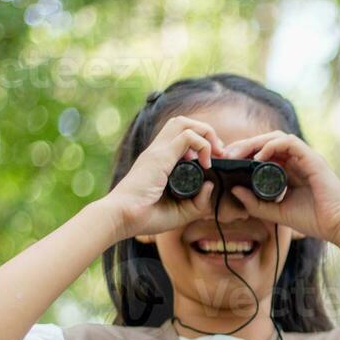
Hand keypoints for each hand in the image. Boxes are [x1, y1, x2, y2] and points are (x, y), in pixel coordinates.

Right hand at [100, 116, 226, 238]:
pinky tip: (205, 164)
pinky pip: (187, 136)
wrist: (122, 217)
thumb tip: (210, 184)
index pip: (180, 136)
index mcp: (160, 160)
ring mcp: (158, 151)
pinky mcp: (160, 156)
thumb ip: (198, 202)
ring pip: (183, 122)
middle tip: (217, 153)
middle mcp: (158, 151)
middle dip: (205, 131)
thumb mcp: (180, 212)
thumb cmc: (146, 217)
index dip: (200, 144)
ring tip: (214, 153)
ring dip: (204, 132)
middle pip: (182, 122)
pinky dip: (202, 145)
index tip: (210, 164)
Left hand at [221, 131, 339, 243]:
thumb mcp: (277, 212)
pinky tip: (258, 157)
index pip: (265, 154)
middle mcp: (298, 161)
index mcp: (291, 172)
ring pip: (276, 138)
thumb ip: (255, 204)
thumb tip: (234, 191)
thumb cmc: (314, 220)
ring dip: (255, 142)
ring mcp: (306, 157)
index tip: (227, 162)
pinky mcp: (312, 158)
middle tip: (226, 154)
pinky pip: (289, 143)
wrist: (338, 226)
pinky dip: (272, 146)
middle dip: (245, 145)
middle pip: (267, 142)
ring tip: (238, 153)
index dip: (245, 154)